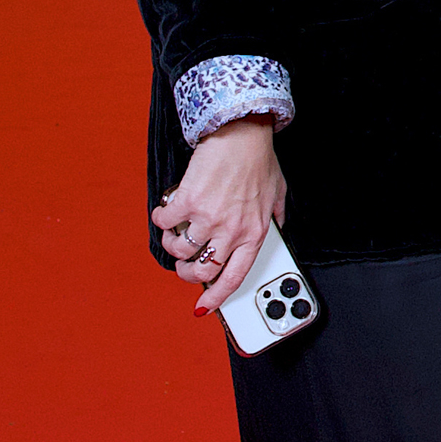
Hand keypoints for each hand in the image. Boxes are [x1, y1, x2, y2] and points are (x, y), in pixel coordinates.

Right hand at [151, 118, 286, 314]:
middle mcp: (232, 230)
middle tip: (183, 262)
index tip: (203, 308)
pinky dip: (162, 218)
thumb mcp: (277, 193)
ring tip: (176, 229)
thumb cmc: (258, 161)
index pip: (234, 276)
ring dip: (172, 244)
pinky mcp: (188, 202)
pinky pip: (165, 222)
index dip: (216, 297)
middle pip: (201, 270)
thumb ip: (277, 216)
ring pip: (179, 250)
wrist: (242, 133)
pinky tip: (169, 209)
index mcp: (255, 232)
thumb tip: (279, 229)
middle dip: (186, 272)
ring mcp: (209, 218)